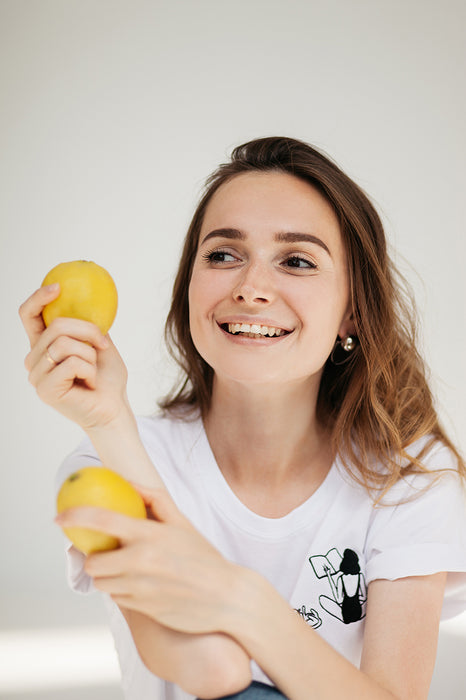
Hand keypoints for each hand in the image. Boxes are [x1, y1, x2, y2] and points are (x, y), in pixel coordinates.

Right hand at [19, 285, 128, 429]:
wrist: (114, 408)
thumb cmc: (107, 379)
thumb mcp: (99, 344)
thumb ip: (88, 325)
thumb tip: (87, 298)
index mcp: (43, 345)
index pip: (29, 316)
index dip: (38, 298)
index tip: (59, 287)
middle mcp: (34, 359)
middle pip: (56, 326)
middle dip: (88, 331)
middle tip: (102, 345)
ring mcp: (37, 375)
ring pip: (64, 344)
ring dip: (89, 355)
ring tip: (93, 371)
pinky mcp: (45, 389)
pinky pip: (71, 363)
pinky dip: (89, 370)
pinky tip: (90, 383)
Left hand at [56, 486, 238, 634]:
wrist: (226, 597)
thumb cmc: (204, 557)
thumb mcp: (183, 523)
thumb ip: (155, 499)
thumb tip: (129, 482)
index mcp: (150, 535)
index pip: (102, 520)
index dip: (75, 516)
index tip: (59, 517)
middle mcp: (141, 562)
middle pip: (92, 561)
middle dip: (95, 556)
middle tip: (108, 551)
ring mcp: (140, 588)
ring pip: (101, 582)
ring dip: (107, 575)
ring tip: (127, 568)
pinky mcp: (141, 609)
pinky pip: (116, 598)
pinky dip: (121, 591)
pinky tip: (140, 585)